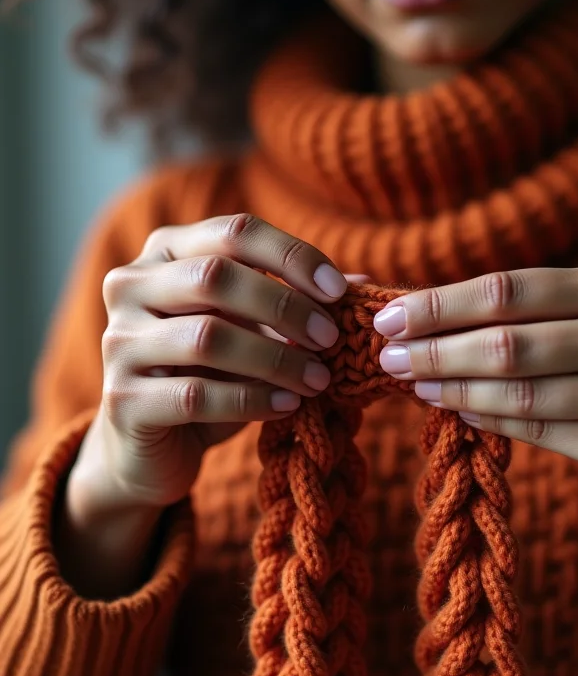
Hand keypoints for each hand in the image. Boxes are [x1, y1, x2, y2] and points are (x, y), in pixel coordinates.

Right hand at [74, 214, 350, 511]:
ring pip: (207, 337)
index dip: (293, 256)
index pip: (236, 232)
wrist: (155, 443)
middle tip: (332, 338)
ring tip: (319, 379)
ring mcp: (118, 340)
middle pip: (216, 275)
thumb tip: (361, 285)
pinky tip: (289, 406)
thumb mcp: (256, 331)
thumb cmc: (212, 373)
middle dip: (287, 307)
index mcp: (166, 251)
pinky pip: (196, 395)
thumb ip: (297, 303)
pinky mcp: (121, 398)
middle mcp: (131, 285)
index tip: (339, 290)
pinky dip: (253, 400)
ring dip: (276, 359)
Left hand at [374, 267, 577, 527]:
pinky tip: (458, 408)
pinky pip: (536, 430)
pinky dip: (488, 418)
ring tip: (412, 384)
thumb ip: (535, 316)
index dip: (440, 304)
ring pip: (515, 389)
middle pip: (504, 339)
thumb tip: (437, 320)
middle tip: (386, 357)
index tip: (389, 318)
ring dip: (451, 386)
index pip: (507, 289)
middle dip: (433, 348)